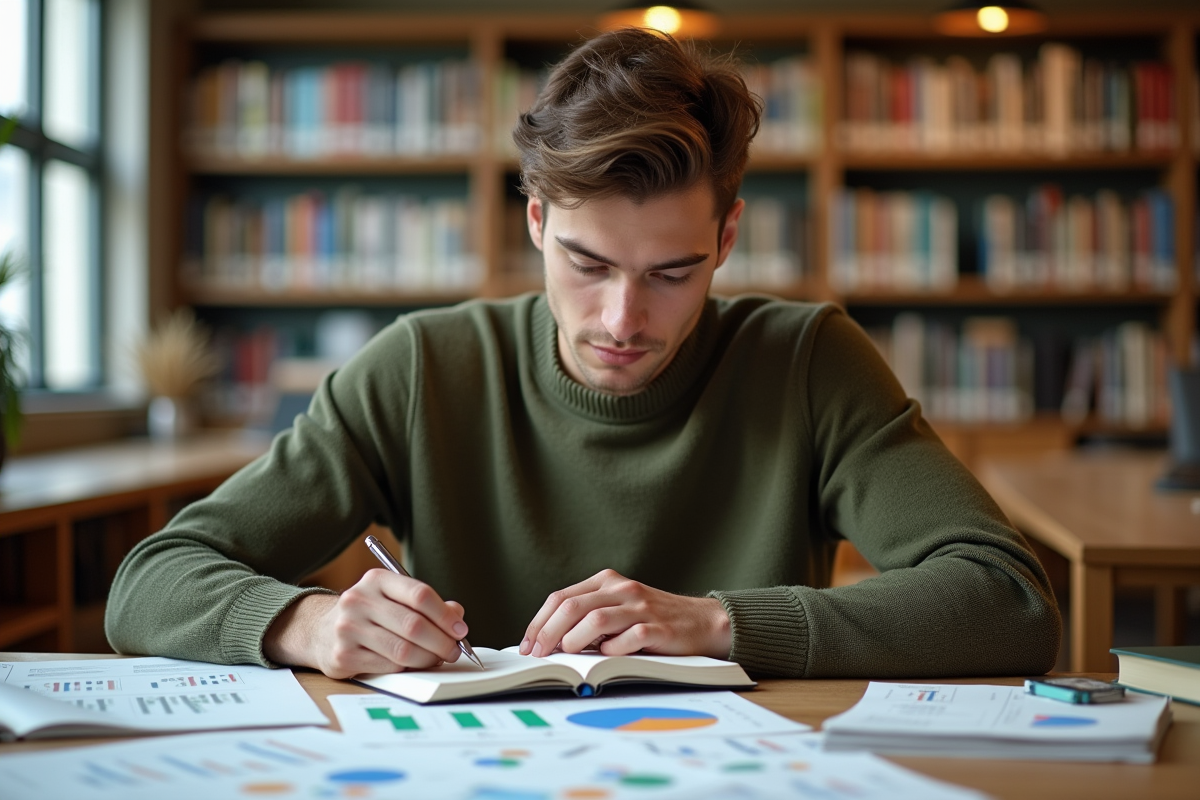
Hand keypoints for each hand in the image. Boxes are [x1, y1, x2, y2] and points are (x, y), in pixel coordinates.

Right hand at [263, 569, 468, 678]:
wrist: (320, 630)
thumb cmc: (369, 614)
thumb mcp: (394, 598)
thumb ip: (426, 605)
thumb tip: (457, 616)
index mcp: (376, 580)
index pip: (419, 594)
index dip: (445, 615)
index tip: (460, 629)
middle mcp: (359, 600)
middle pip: (413, 625)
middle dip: (441, 642)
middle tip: (453, 651)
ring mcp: (348, 628)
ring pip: (402, 650)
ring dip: (427, 659)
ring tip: (437, 659)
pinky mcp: (342, 656)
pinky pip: (387, 666)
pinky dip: (406, 668)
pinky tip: (411, 665)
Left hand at [518, 569, 731, 659]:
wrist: (702, 622)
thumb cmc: (654, 620)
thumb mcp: (618, 609)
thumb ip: (588, 618)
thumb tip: (549, 642)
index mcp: (607, 581)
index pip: (561, 597)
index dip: (539, 622)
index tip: (528, 645)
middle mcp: (622, 589)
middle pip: (572, 606)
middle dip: (548, 633)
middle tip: (538, 654)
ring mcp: (640, 607)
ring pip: (595, 618)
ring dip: (575, 640)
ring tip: (568, 655)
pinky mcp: (657, 627)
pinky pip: (627, 637)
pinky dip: (612, 650)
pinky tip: (608, 656)